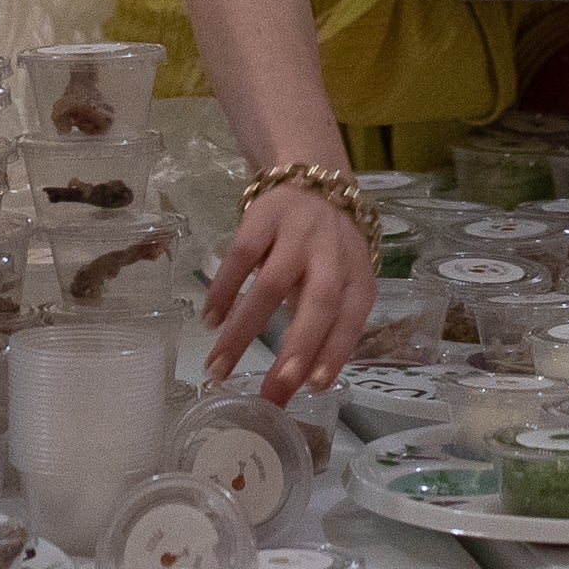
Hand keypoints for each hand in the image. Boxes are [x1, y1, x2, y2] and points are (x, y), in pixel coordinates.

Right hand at [204, 180, 375, 396]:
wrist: (312, 179)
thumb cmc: (327, 249)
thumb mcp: (340, 282)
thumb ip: (325, 324)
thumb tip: (299, 382)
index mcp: (357, 276)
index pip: (351, 320)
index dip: (334, 353)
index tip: (312, 387)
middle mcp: (332, 254)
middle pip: (318, 304)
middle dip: (296, 349)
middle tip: (272, 389)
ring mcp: (297, 233)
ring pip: (270, 286)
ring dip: (243, 331)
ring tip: (218, 367)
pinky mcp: (263, 217)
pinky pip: (240, 257)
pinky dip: (223, 291)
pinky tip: (211, 320)